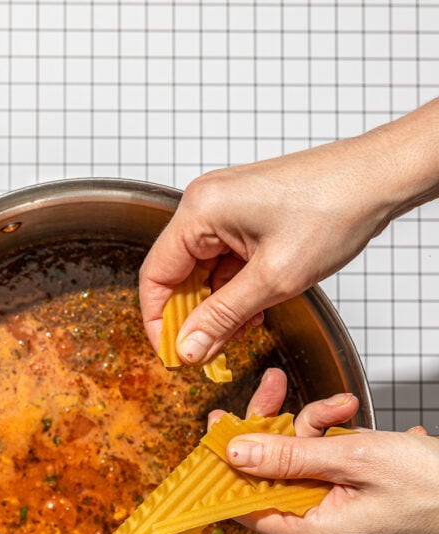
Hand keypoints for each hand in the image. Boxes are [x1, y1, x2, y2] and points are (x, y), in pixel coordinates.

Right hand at [140, 99, 438, 365]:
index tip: (173, 355)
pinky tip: (253, 311)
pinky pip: (225, 263)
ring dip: (217, 307)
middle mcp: (206, 204)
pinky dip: (234, 291)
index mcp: (201, 210)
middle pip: (177, 275)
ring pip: (203, 273)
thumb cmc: (335, 208)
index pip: (155, 276)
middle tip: (208, 352)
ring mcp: (225, 209)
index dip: (158, 321)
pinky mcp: (245, 216)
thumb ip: (222, 317)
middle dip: (192, 317)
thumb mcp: (274, 279)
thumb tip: (187, 347)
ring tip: (240, 332)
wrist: (379, 179)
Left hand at [212, 369, 438, 533]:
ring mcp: (333, 509)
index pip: (242, 506)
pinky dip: (335, 435)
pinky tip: (353, 419)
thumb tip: (237, 451)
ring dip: (315, 425)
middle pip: (269, 473)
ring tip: (343, 408)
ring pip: (298, 459)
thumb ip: (290, 454)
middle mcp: (317, 526)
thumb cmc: (431, 488)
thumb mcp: (352, 460)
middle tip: (273, 390)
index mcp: (310, 532)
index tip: (215, 430)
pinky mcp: (349, 494)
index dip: (224, 467)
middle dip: (276, 427)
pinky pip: (323, 460)